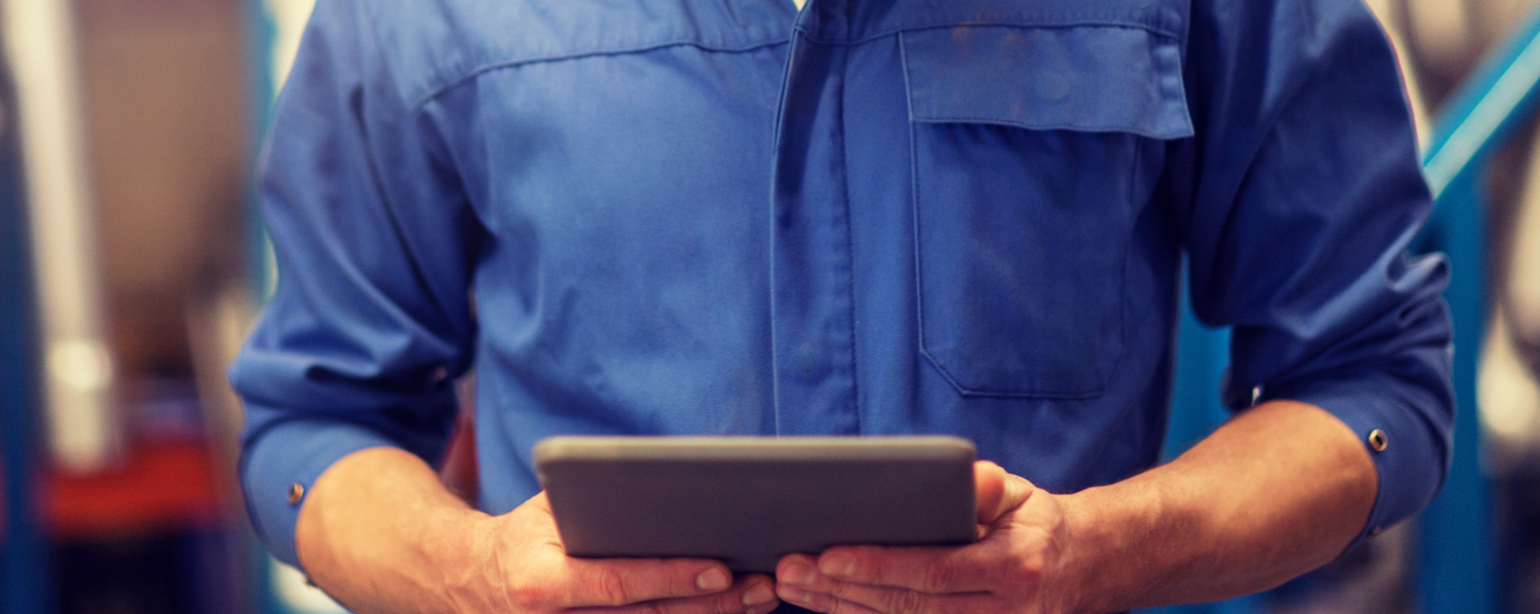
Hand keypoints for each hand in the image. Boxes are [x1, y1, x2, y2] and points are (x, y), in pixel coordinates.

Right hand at [457, 492, 780, 613]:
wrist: (470, 582)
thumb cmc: (523, 536)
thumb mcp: (548, 510)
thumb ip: (595, 503)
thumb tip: (664, 483)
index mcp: (540, 583)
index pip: (617, 584)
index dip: (671, 578)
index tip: (721, 569)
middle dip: (711, 605)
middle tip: (761, 586)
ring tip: (758, 599)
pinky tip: (724, 611)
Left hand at [773, 461, 1081, 613]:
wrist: (1082, 570)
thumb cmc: (1036, 523)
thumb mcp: (1022, 496)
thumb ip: (990, 490)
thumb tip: (969, 478)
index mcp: (1013, 568)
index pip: (932, 571)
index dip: (877, 567)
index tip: (828, 557)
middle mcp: (1003, 613)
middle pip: (907, 607)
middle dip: (840, 591)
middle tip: (789, 570)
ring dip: (841, 608)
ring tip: (794, 586)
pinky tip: (828, 604)